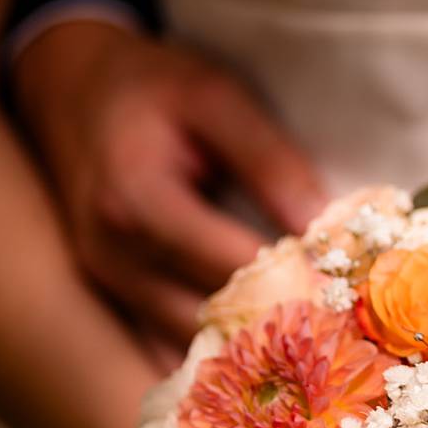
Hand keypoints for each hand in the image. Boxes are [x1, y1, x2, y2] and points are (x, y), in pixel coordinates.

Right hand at [12, 20, 325, 343]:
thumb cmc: (151, 84)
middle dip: (281, 323)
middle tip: (347, 323)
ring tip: (318, 331)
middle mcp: (113, 255)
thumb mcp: (216, 97)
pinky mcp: (113, 292)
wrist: (71, 87)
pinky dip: (221, 341)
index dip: (298, 281)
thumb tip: (324, 225)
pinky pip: (171, 337)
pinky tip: (270, 333)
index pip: (233, 267)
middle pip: (210, 318)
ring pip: (190, 342)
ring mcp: (107, 281)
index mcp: (137, 201)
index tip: (356, 287)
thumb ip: (270, 160)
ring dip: (252, 343)